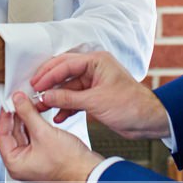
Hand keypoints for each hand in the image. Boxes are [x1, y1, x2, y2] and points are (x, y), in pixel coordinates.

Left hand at [0, 92, 103, 182]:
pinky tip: (37, 114)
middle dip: (16, 115)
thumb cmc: (70, 164)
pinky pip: (32, 137)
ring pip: (22, 133)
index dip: (5, 115)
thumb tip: (17, 100)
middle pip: (11, 133)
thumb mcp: (44, 133)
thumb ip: (28, 113)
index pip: (1, 135)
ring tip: (29, 103)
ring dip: (26, 118)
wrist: (89, 172)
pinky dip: (34, 124)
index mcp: (15, 164)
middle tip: (19, 99)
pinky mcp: (42, 156)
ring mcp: (31, 160)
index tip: (9, 101)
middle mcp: (20, 164)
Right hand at [30, 51, 169, 140]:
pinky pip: (74, 99)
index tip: (36, 85)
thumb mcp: (96, 101)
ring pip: (67, 88)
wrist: (149, 121)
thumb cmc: (131, 105)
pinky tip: (57, 115)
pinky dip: (65, 107)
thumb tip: (47, 95)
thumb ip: (69, 98)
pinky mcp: (94, 97)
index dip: (49, 74)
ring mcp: (93, 83)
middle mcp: (94, 69)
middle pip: (64, 72)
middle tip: (33, 90)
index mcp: (97, 61)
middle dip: (48, 83)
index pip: (66, 64)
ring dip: (55, 98)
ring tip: (41, 106)